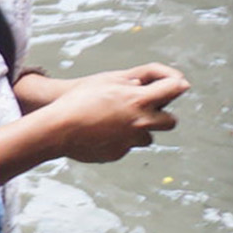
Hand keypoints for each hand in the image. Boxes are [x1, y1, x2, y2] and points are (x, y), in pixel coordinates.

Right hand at [35, 64, 186, 163]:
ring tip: (115, 122)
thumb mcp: (109, 79)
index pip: (176, 88)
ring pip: (147, 137)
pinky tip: (99, 133)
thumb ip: (138, 79)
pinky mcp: (118, 154)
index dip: (176, 85)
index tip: (174, 86)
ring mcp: (130, 141)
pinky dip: (117, 140)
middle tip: (147, 111)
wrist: (56, 129)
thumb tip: (156, 83)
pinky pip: (125, 147)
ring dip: (138, 130)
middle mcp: (140, 122)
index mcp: (139, 100)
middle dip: (163, 116)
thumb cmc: (79, 99)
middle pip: (171, 122)